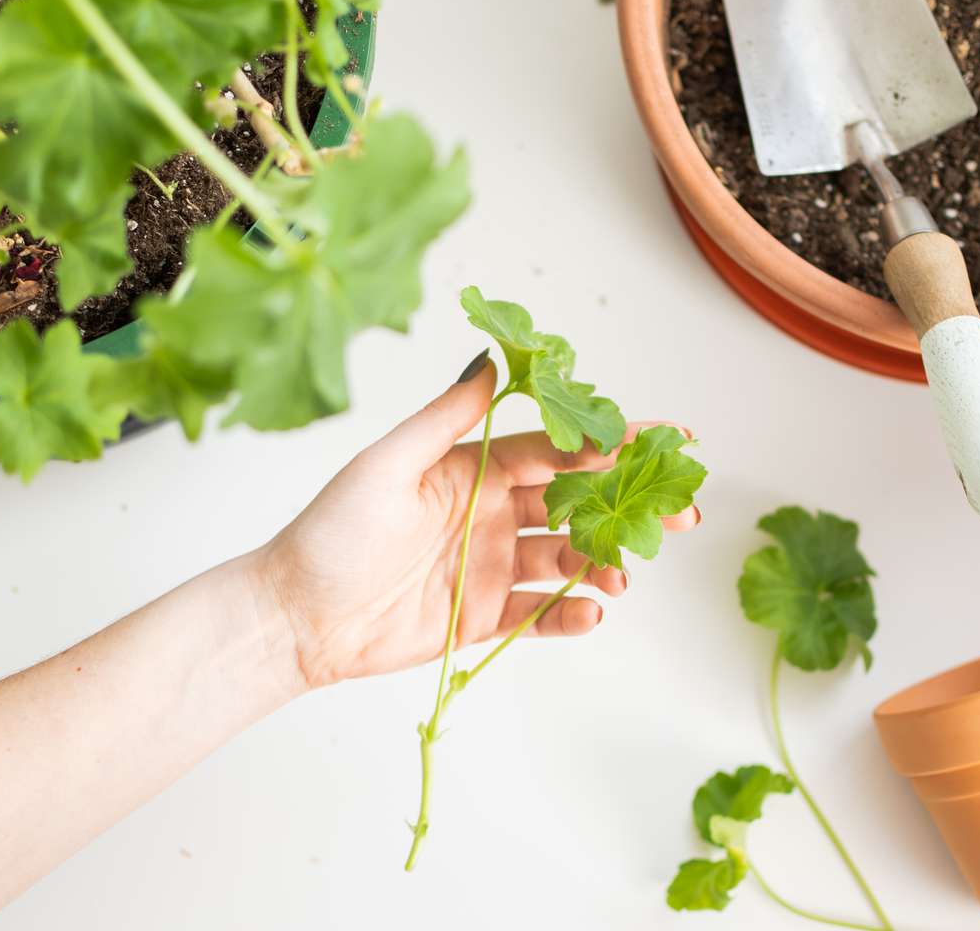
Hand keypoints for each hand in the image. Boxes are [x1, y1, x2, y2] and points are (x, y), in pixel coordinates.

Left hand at [250, 354, 700, 689]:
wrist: (294, 616)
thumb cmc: (331, 533)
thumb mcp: (387, 464)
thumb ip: (447, 418)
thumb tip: (493, 360)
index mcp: (473, 471)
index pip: (554, 451)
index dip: (606, 444)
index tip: (658, 438)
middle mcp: (491, 515)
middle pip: (577, 504)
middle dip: (630, 504)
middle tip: (685, 510)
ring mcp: (490, 568)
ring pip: (567, 558)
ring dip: (604, 560)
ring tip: (626, 569)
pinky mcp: (482, 619)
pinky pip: (539, 614)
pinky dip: (570, 614)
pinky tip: (594, 610)